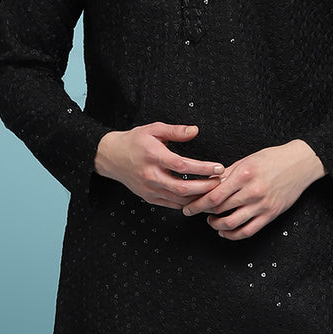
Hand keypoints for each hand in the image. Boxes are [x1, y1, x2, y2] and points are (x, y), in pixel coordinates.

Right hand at [94, 122, 224, 209]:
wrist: (111, 157)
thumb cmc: (134, 141)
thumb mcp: (154, 129)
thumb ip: (175, 130)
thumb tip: (195, 130)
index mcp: (153, 156)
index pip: (182, 165)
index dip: (203, 168)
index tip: (218, 168)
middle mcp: (151, 175)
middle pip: (182, 188)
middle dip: (205, 187)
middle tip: (221, 183)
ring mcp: (149, 189)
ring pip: (179, 200)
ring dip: (199, 197)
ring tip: (214, 191)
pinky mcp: (149, 198)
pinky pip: (172, 204)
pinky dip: (187, 203)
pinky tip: (199, 198)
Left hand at [182, 140, 325, 238]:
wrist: (301, 163)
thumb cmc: (273, 159)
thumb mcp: (247, 160)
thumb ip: (227, 174)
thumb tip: (207, 184)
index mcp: (244, 175)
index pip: (214, 195)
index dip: (198, 204)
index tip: (188, 207)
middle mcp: (253, 191)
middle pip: (220, 209)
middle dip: (203, 213)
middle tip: (195, 212)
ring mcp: (262, 205)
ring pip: (231, 223)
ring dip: (216, 225)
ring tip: (211, 221)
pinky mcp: (270, 215)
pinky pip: (248, 231)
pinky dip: (233, 234)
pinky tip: (225, 231)